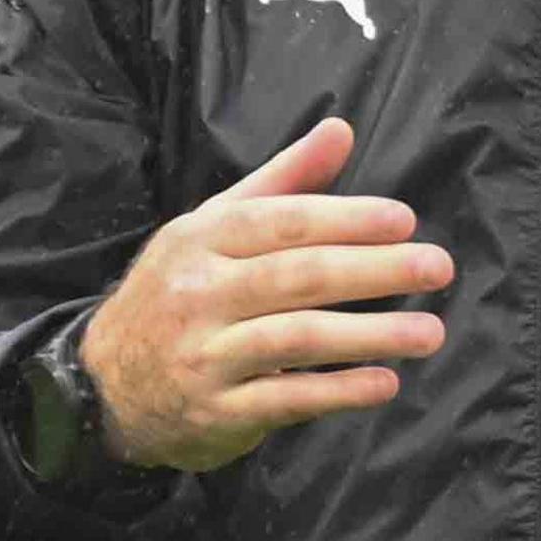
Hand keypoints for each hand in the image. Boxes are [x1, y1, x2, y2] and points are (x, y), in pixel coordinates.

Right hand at [82, 117, 451, 472]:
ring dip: (370, 336)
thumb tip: (341, 129)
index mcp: (202, 239)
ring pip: (296, 339)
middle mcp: (199, 294)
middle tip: (438, 267)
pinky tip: (385, 383)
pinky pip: (285, 400)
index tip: (405, 221)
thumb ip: (284, 181)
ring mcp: (204, 356)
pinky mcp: (216, 411)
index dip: (345, 218)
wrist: (103, 384)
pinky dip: (339, 392)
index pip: (281, 222)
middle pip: (297, 276)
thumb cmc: (179, 292)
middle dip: (375, 270)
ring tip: (430, 332)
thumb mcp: (215, 227)